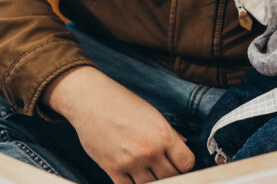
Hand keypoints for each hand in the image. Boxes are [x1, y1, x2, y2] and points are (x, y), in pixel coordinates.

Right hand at [44, 66, 193, 182]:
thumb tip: (183, 145)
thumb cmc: (121, 102)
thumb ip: (169, 132)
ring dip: (151, 180)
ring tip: (147, 171)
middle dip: (170, 174)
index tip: (179, 164)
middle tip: (163, 168)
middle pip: (171, 177)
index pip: (187, 163)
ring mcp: (131, 162)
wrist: (90, 100)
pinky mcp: (113, 169)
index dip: (185, 165)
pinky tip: (132, 177)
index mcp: (163, 134)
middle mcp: (150, 150)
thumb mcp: (151, 113)